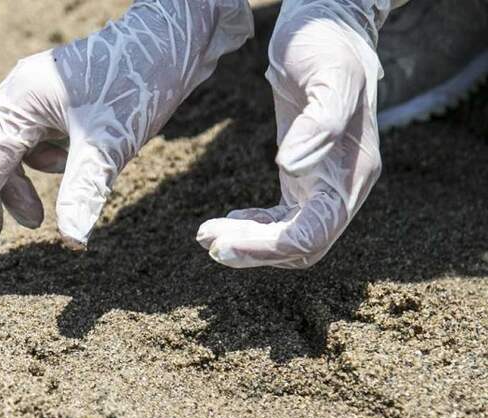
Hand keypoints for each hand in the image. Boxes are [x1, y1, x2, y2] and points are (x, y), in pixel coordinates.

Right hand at [0, 0, 253, 247]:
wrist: (173, 40)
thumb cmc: (138, 83)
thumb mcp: (110, 144)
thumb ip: (84, 191)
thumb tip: (72, 240)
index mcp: (21, 101)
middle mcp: (18, 94)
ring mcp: (33, 95)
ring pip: (1, 146)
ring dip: (11, 185)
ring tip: (36, 220)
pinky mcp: (52, 100)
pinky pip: (25, 138)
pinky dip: (34, 165)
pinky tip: (63, 174)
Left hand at [197, 0, 390, 267]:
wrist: (327, 22)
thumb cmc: (329, 42)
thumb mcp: (330, 73)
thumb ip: (321, 122)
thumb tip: (291, 168)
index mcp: (355, 173)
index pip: (313, 234)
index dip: (268, 248)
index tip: (223, 242)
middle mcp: (345, 186)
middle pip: (301, 246)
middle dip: (254, 251)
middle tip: (208, 242)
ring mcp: (326, 183)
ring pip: (290, 238)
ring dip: (249, 243)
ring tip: (206, 234)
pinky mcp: (305, 177)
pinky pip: (283, 220)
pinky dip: (255, 228)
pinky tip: (228, 220)